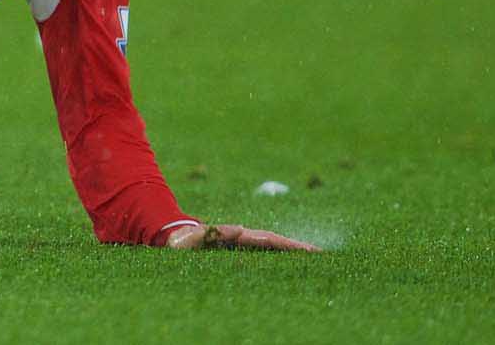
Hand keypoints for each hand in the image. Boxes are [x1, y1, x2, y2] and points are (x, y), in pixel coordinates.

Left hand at [164, 221, 318, 252]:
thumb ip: (213, 234)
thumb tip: (241, 228)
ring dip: (290, 252)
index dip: (290, 244)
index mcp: (236, 236)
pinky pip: (262, 255)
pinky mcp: (237, 252)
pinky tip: (290, 266)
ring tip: (313, 259)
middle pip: (275, 242)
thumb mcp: (194, 240)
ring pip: (271, 248)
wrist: (172, 240)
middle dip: (297, 247)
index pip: (269, 239)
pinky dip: (278, 258)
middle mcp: (242, 238)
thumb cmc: (182, 243)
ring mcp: (240, 245)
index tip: (311, 250)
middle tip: (322, 255)